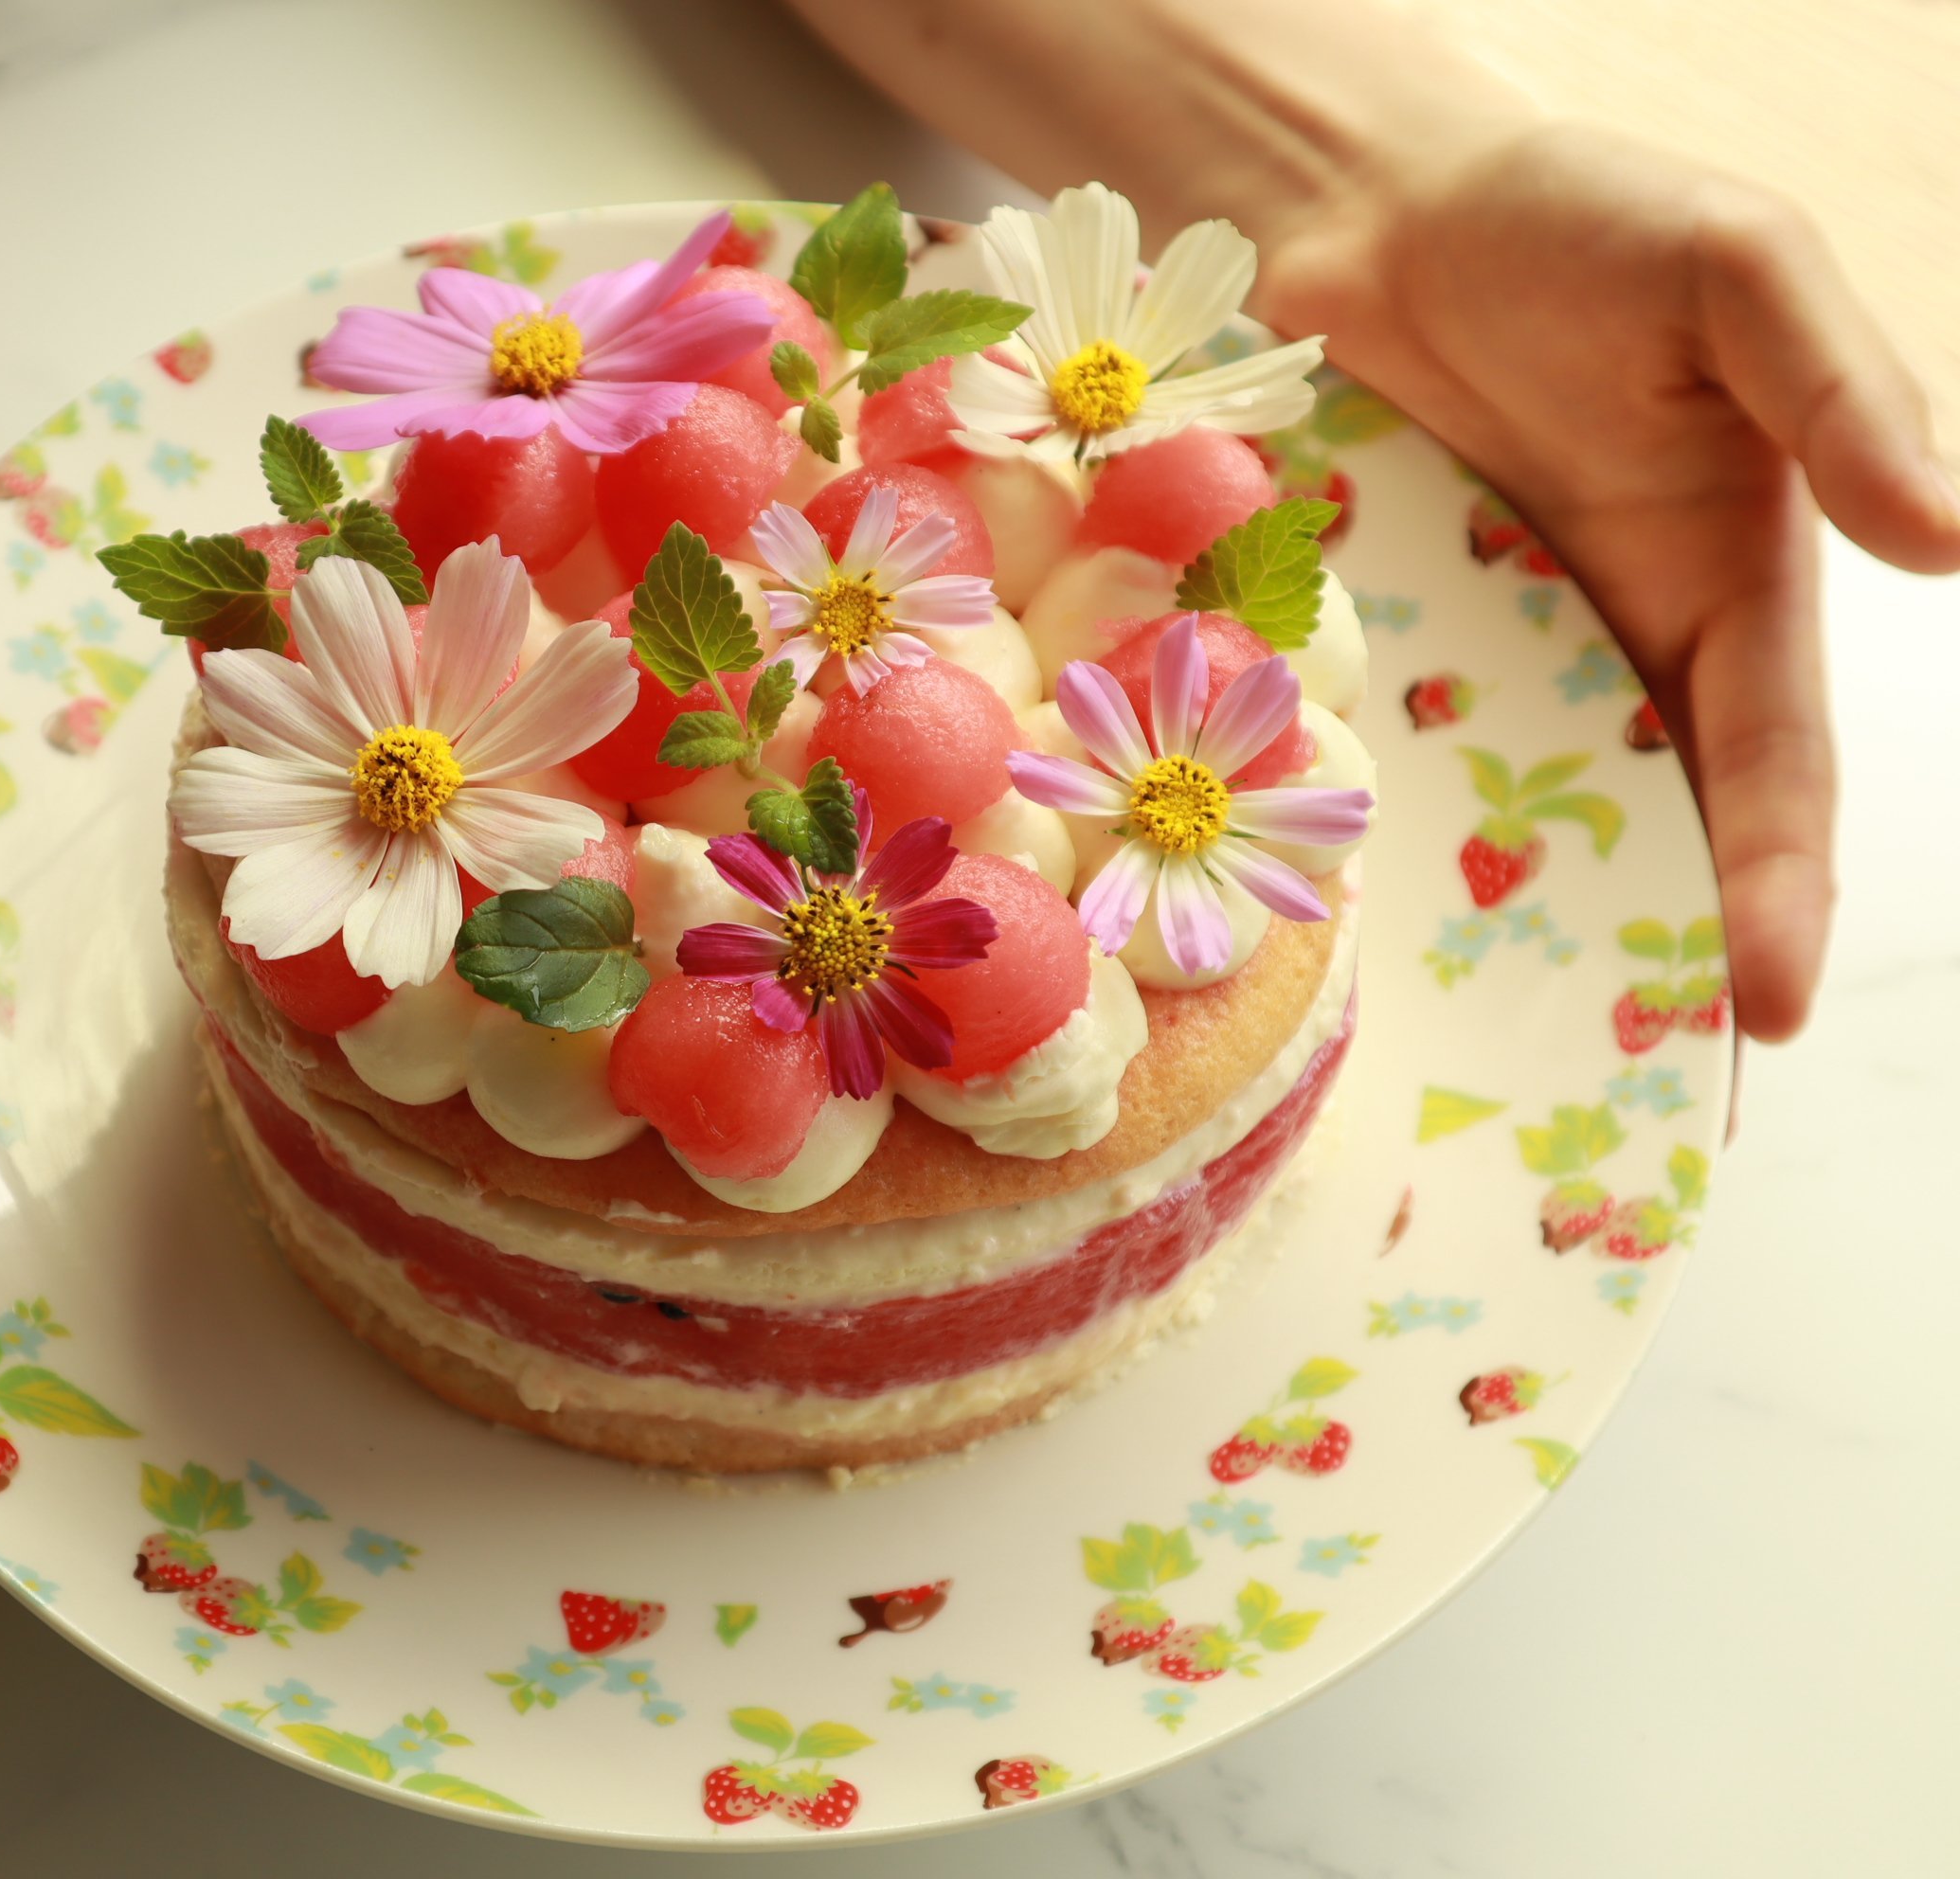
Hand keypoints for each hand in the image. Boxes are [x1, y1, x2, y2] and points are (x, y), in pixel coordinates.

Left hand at [1258, 120, 1959, 1039]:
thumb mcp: (1744, 275)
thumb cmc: (1586, 222)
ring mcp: (1475, 659)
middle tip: (1609, 1105)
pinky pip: (1354, 765)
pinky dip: (1347, 845)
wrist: (1378, 201)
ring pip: (1495, 829)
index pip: (1770, 774)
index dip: (1772, 891)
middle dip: (1636, 966)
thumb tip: (1950, 537)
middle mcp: (1605, 649)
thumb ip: (1841, 395)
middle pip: (1636, 840)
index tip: (1758, 1007)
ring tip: (1470, 1073)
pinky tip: (1312, 940)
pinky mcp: (1356, 646)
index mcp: (1727, 589)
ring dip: (1491, 939)